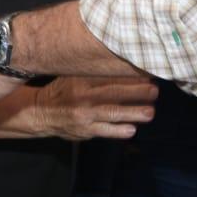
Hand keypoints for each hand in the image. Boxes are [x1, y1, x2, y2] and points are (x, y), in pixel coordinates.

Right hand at [33, 76, 157, 139]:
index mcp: (81, 79)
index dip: (129, 75)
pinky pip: (104, 130)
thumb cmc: (62, 90)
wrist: (42, 112)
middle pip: (114, 92)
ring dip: (133, 113)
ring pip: (112, 113)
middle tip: (155, 90)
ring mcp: (84, 114)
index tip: (146, 73)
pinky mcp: (85, 130)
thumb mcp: (73, 75)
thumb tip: (122, 66)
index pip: (108, 75)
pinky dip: (118, 130)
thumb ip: (93, 72)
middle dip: (137, 92)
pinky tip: (132, 129)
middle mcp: (83, 95)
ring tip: (150, 112)